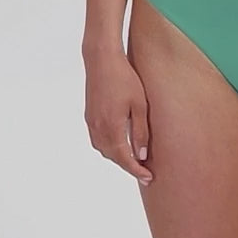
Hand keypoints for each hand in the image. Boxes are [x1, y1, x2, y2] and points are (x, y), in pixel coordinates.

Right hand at [84, 46, 152, 184]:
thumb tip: (141, 155)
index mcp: (112, 127)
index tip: (148, 178)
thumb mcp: (140, 105)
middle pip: (113, 157)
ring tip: (134, 159)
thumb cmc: (124, 78)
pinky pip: (98, 140)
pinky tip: (120, 144)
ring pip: (104, 150)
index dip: (136, 170)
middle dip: (128, 166)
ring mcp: (91, 122)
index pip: (124, 158)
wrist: (101, 59)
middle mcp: (98, 128)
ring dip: (118, 157)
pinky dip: (109, 147)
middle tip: (144, 172)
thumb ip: (140, 132)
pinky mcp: (89, 116)